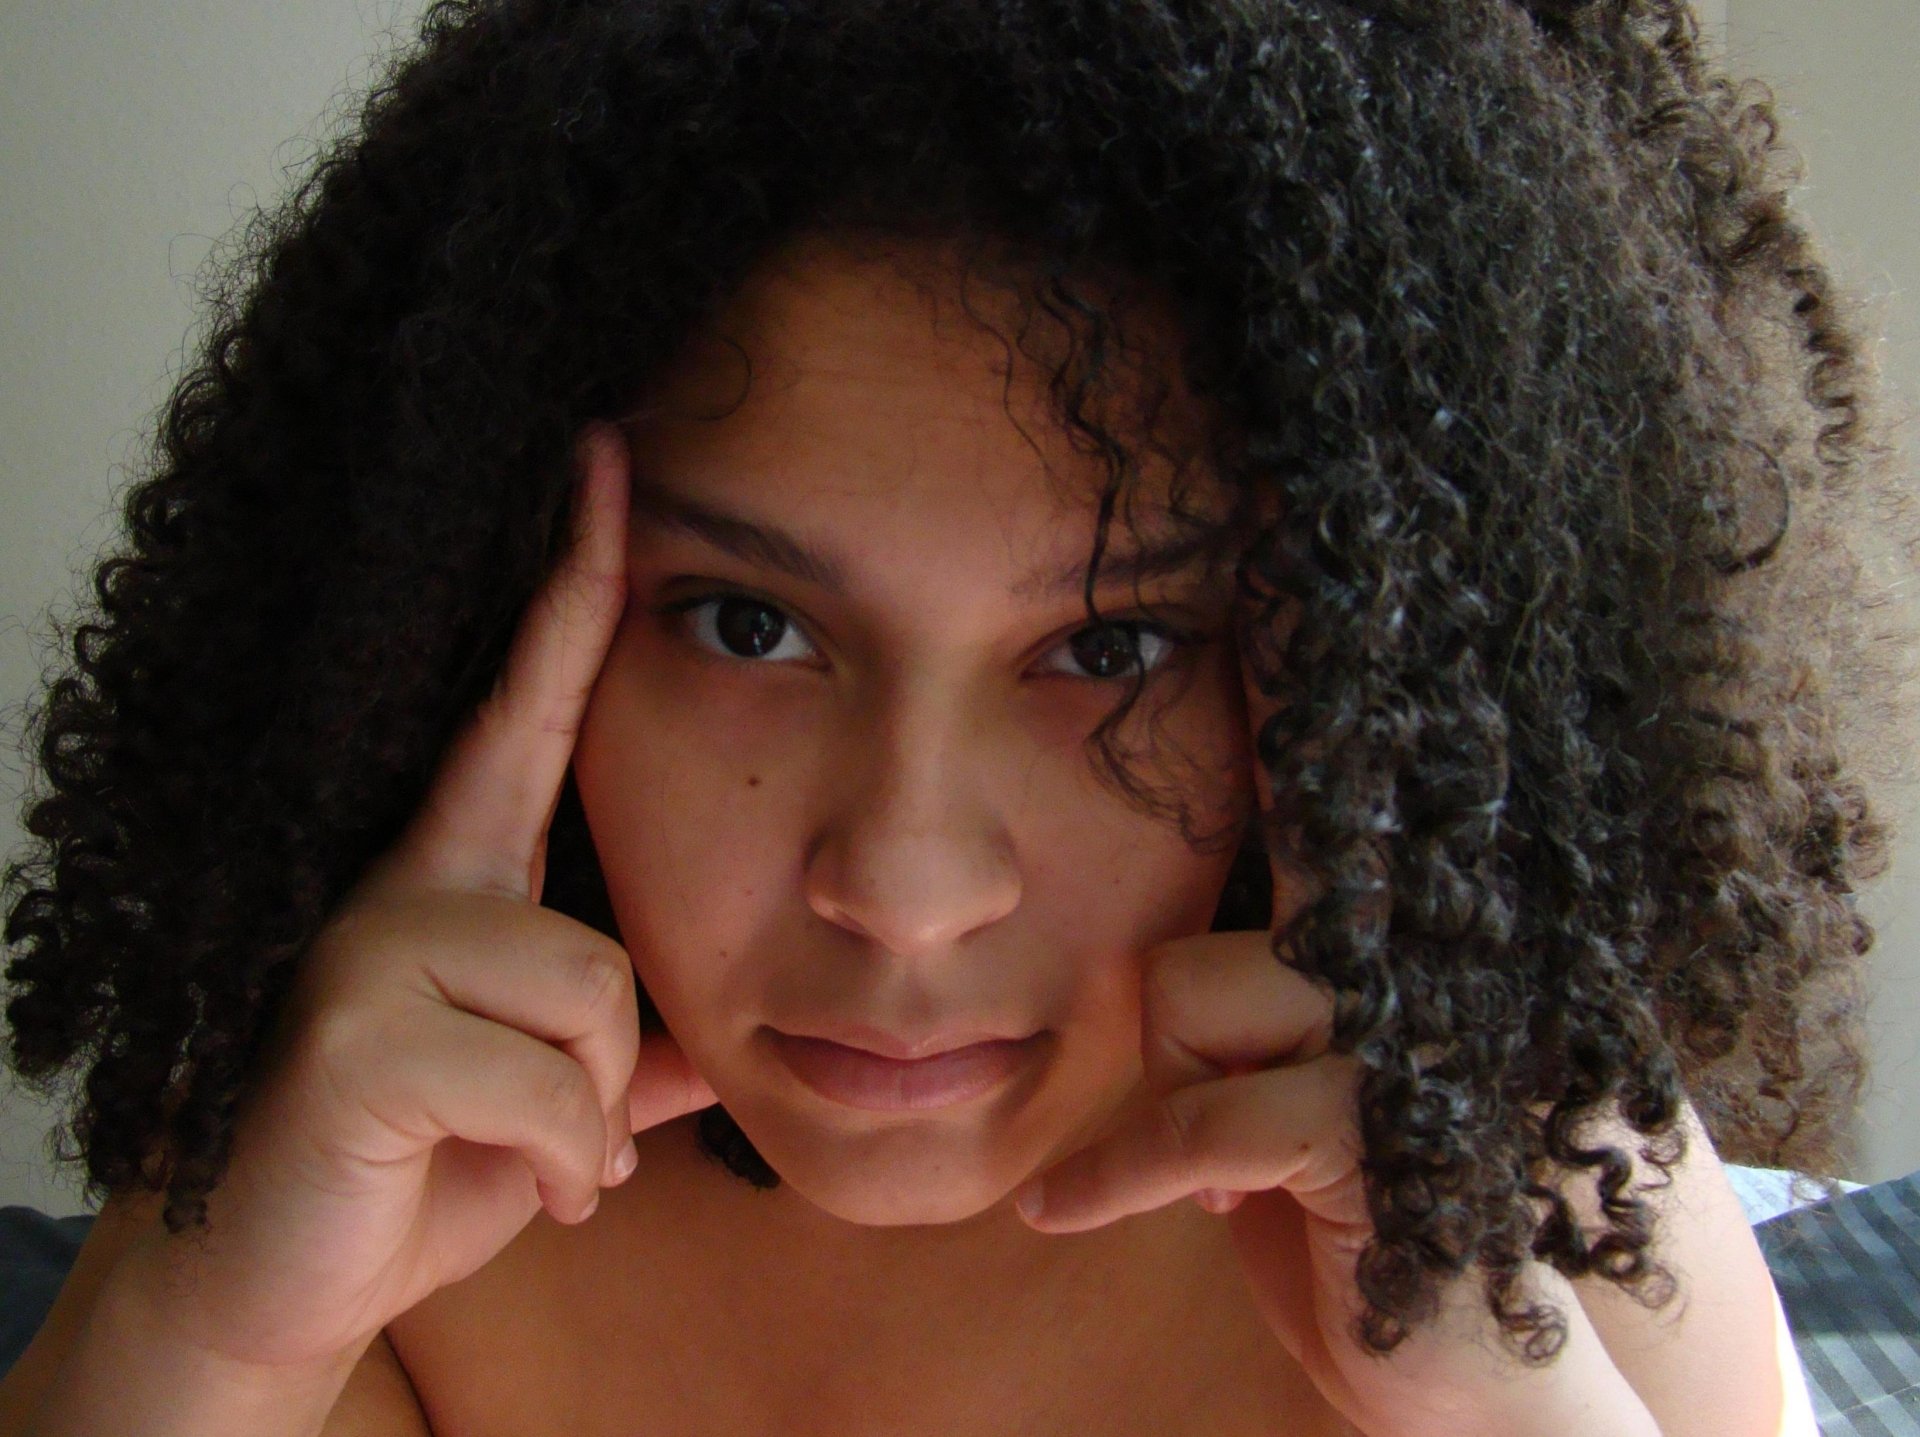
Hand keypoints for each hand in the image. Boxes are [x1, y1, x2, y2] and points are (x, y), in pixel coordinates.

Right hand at [119, 422, 718, 1371]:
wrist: (278, 1278)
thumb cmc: (417, 1169)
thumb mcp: (554, 1100)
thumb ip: (638, 1052)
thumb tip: (729, 1044)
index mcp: (455, 872)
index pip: (523, 702)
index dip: (569, 583)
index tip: (602, 458)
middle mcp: (406, 881)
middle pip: (607, 928)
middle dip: (615, 1053)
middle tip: (565, 1122)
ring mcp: (370, 948)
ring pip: (594, 997)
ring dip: (589, 1116)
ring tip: (529, 1156)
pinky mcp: (355, 1035)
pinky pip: (553, 1086)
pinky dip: (562, 1164)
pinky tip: (521, 1190)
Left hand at [1009, 636, 1659, 1436]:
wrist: (1457, 1376)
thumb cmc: (1333, 1215)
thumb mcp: (1262, 1091)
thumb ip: (1223, 995)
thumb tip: (1123, 964)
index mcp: (1377, 927)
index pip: (1318, 779)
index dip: (1298, 660)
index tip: (1280, 531)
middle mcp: (1403, 949)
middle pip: (1203, 896)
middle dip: (1164, 1013)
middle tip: (1186, 1100)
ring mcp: (1397, 1029)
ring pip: (1187, 990)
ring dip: (1157, 1097)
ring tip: (1183, 1163)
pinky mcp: (1373, 1125)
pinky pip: (1199, 1114)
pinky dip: (1121, 1173)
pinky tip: (1079, 1210)